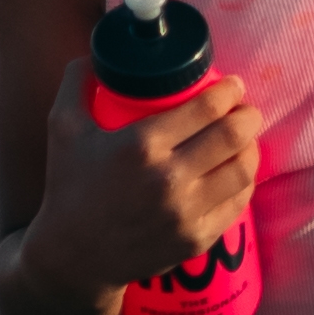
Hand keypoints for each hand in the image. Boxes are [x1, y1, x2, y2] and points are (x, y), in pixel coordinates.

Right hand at [27, 45, 263, 307]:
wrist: (72, 258)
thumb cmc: (68, 187)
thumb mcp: (62, 128)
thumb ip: (77, 83)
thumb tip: (97, 55)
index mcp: (140, 146)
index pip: (205, 108)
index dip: (229, 92)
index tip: (234, 86)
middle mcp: (168, 179)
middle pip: (231, 136)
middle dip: (248, 116)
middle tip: (246, 109)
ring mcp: (186, 213)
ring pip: (242, 170)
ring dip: (251, 147)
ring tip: (246, 139)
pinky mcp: (196, 240)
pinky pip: (237, 204)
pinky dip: (244, 183)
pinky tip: (239, 172)